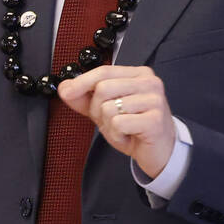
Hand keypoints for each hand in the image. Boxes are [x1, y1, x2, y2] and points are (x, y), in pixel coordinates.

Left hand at [55, 65, 175, 178]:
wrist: (160, 152)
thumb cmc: (134, 128)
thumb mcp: (105, 110)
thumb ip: (85, 98)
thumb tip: (64, 88)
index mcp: (138, 74)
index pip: (103, 72)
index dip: (81, 82)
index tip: (67, 92)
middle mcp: (149, 82)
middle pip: (103, 88)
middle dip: (98, 110)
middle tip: (111, 122)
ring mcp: (154, 99)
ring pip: (109, 108)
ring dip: (109, 126)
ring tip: (124, 130)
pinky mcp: (155, 119)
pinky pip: (119, 123)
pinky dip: (117, 135)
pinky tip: (129, 136)